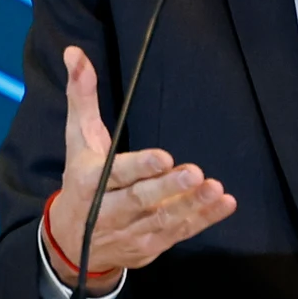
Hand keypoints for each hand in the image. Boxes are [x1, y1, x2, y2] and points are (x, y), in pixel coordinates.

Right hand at [46, 46, 237, 295]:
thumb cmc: (81, 179)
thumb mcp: (77, 138)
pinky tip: (224, 204)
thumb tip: (75, 52)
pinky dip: (203, 220)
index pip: (117, 174)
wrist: (73, 243)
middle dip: (168, 187)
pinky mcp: (150, 246)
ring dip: (192, 205)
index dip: (140, 167)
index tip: (164, 157)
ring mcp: (130, 233)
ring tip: (216, 189)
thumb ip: (82, 95)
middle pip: (141, 200)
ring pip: (163, 219)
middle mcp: (108, 211)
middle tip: (195, 171)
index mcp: (90, 182)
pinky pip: (179, 233)